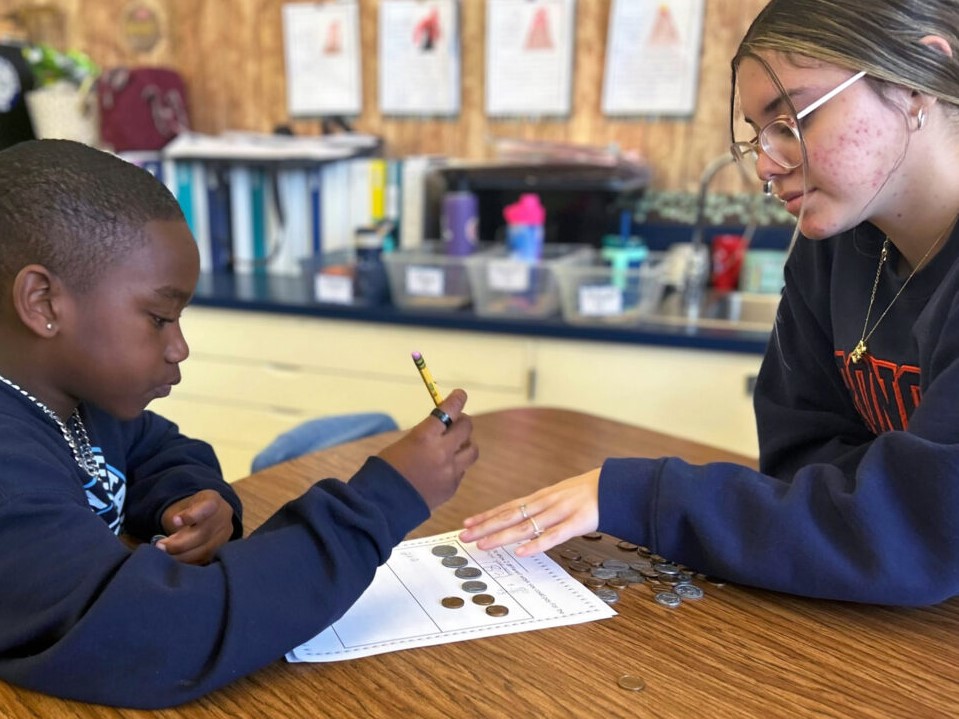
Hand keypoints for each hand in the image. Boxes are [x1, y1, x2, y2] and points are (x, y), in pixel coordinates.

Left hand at [156, 489, 234, 564]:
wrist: (205, 516)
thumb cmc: (190, 510)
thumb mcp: (183, 506)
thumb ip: (177, 517)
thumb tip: (168, 536)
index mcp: (213, 500)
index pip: (207, 507)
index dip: (191, 515)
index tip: (175, 521)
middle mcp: (223, 517)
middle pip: (203, 533)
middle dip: (180, 543)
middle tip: (161, 545)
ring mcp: (224, 535)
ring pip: (204, 550)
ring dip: (182, 555)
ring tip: (165, 553)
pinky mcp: (221, 549)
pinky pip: (204, 558)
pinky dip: (188, 560)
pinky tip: (176, 558)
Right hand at [377, 388, 477, 509]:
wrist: (383, 504)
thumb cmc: (386, 469)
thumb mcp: (404, 444)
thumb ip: (426, 435)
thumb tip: (442, 428)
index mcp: (425, 436)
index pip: (449, 410)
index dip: (457, 400)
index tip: (460, 395)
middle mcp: (442, 451)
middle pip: (466, 428)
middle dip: (462, 421)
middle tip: (456, 422)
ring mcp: (450, 471)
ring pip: (472, 450)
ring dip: (465, 444)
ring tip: (455, 446)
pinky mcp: (452, 487)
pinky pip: (462, 470)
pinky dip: (456, 465)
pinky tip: (443, 468)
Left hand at [459, 469, 600, 556]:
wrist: (616, 486)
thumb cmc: (588, 493)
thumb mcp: (560, 497)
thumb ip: (542, 509)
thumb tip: (523, 521)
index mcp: (541, 498)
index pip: (508, 507)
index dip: (487, 516)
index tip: (467, 524)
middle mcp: (545, 503)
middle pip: (510, 516)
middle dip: (486, 526)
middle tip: (464, 536)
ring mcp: (560, 512)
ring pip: (526, 526)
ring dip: (502, 536)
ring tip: (483, 544)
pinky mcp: (576, 523)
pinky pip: (553, 536)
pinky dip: (536, 544)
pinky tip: (521, 552)